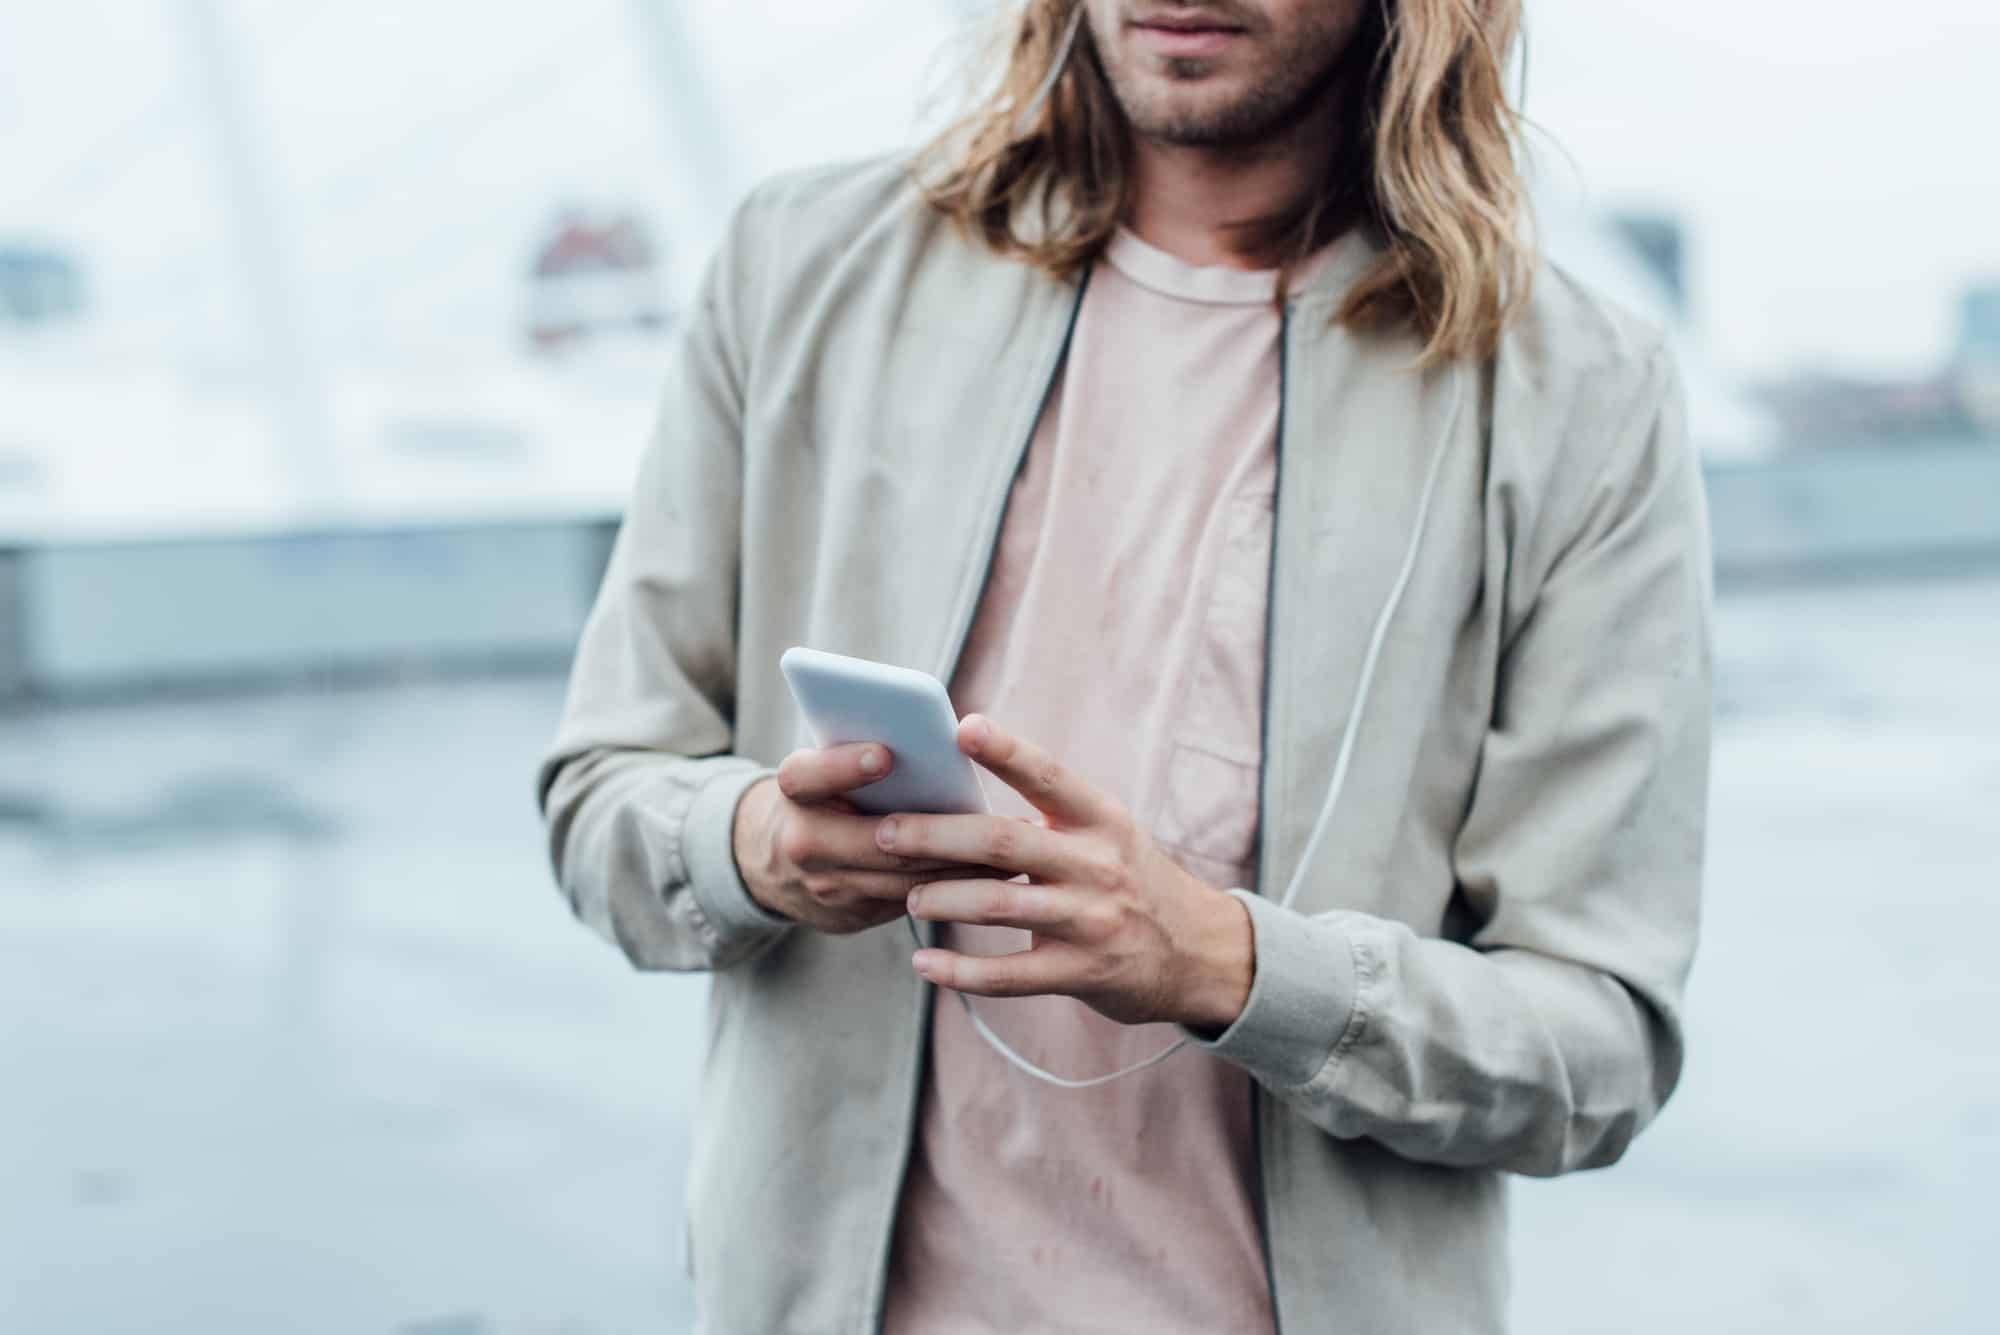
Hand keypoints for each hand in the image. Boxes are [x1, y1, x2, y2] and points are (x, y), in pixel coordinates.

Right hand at [732, 741, 1012, 934]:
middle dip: (936, 832)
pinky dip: (953, 887)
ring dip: (960, 864)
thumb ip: (860, 755)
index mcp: (794, 792)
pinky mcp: (852, 915)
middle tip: (989, 818)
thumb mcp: (825, 769)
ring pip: (901, 878)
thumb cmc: (822, 794)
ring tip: (1011, 845)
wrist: (772, 865)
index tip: (886, 754)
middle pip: (875, 839)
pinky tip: (995, 875)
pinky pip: (910, 902)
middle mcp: (803, 842)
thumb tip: (933, 738)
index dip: (844, 767)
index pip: (808, 776)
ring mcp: (827, 886)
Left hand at [877, 714, 1254, 1030]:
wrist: (1199, 953)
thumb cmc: (1133, 881)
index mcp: (1100, 819)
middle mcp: (1097, 864)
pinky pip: (1008, 975)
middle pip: (1002, 842)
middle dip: (935, 835)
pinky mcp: (1081, 973)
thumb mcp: (1108, 834)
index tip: (962, 727)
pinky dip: (959, 970)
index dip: (1005, 751)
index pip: (1048, 776)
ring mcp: (1090, 921)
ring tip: (908, 895)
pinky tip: (924, 963)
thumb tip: (961, 793)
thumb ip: (1049, 816)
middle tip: (885, 832)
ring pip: (998, 905)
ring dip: (942, 898)